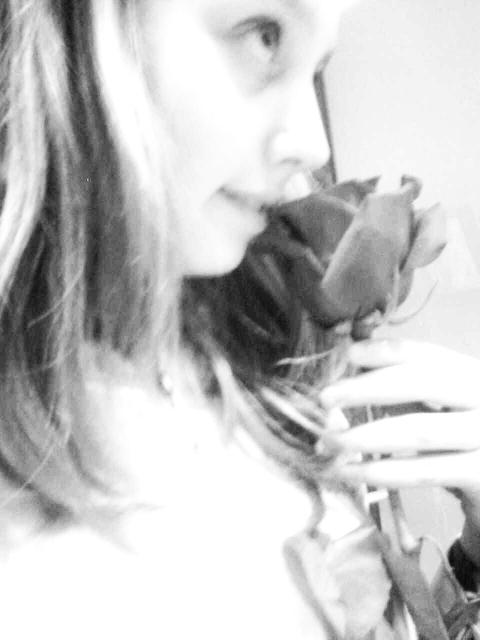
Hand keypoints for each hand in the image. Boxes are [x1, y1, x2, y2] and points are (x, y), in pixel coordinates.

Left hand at [319, 339, 479, 562]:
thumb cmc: (457, 440)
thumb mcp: (436, 405)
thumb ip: (399, 385)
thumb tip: (348, 365)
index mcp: (468, 374)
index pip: (424, 354)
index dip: (383, 351)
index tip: (348, 355)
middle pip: (420, 382)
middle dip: (366, 388)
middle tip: (326, 397)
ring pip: (417, 430)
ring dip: (365, 435)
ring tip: (328, 440)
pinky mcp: (478, 475)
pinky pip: (421, 472)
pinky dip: (379, 471)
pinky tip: (349, 471)